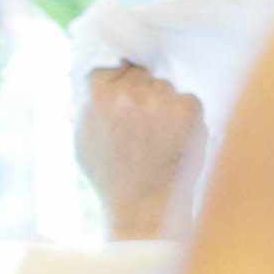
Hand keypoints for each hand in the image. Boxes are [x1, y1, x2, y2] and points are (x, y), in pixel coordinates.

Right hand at [77, 65, 208, 240]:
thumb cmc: (112, 176)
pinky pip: (188, 100)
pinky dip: (185, 117)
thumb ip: (89, 104)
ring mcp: (162, 100)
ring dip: (164, 105)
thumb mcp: (84, 137)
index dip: (118, 82)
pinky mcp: (189, 109)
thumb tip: (99, 77)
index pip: (111, 68)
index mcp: (98, 96)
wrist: (146, 206)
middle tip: (143, 124)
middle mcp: (129, 94)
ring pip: (166, 87)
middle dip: (142, 93)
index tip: (123, 97)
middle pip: (141, 75)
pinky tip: (175, 140)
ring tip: (157, 137)